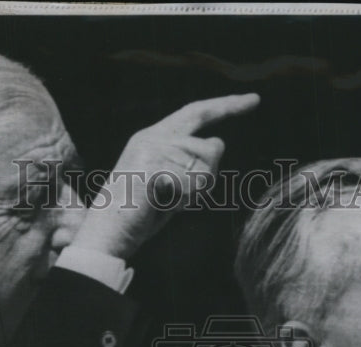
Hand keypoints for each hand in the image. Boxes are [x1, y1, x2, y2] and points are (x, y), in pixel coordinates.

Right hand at [67, 93, 259, 259]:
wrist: (106, 233)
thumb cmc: (137, 214)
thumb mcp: (169, 182)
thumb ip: (189, 163)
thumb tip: (218, 143)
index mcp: (153, 138)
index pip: (193, 114)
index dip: (222, 106)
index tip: (248, 100)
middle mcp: (152, 137)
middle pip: (206, 131)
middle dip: (230, 109)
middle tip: (254, 100)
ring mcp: (152, 149)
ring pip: (206, 164)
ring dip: (199, 189)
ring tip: (171, 201)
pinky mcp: (153, 166)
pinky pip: (193, 183)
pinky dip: (185, 200)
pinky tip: (163, 204)